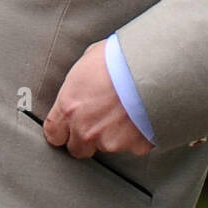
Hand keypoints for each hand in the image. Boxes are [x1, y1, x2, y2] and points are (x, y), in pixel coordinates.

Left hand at [43, 41, 154, 158]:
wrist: (153, 67)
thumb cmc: (121, 58)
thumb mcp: (88, 62)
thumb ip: (80, 83)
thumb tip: (82, 84)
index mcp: (69, 107)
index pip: (54, 134)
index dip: (62, 132)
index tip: (67, 129)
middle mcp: (86, 128)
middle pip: (78, 148)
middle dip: (87, 138)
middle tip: (100, 120)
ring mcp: (110, 140)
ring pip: (107, 146)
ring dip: (114, 134)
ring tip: (126, 111)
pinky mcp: (134, 146)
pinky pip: (133, 145)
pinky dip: (137, 135)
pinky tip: (141, 116)